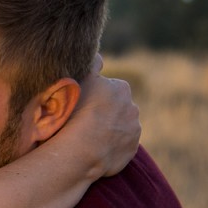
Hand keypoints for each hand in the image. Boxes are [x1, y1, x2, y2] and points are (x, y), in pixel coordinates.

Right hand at [69, 57, 139, 176]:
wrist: (80, 151)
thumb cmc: (74, 112)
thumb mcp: (79, 80)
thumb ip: (91, 64)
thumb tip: (99, 57)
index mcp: (120, 88)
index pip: (107, 88)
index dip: (93, 95)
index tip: (80, 104)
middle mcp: (132, 107)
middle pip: (116, 107)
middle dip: (103, 112)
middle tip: (81, 121)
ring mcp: (133, 129)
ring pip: (119, 126)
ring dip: (108, 129)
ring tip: (87, 138)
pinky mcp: (131, 149)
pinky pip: (120, 145)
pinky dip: (110, 146)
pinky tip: (93, 149)